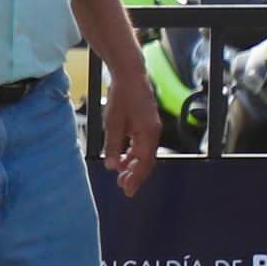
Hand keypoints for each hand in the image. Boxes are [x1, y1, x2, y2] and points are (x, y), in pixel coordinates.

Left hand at [100, 66, 159, 195]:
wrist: (130, 74)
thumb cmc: (122, 96)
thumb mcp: (113, 123)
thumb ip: (114, 146)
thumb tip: (113, 166)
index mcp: (148, 133)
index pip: (144, 162)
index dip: (136, 178)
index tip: (128, 191)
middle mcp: (154, 132)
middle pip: (147, 161)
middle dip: (136, 175)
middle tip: (124, 188)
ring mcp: (151, 128)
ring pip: (145, 153)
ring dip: (134, 165)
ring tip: (121, 176)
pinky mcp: (147, 123)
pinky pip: (142, 144)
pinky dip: (134, 154)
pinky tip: (123, 159)